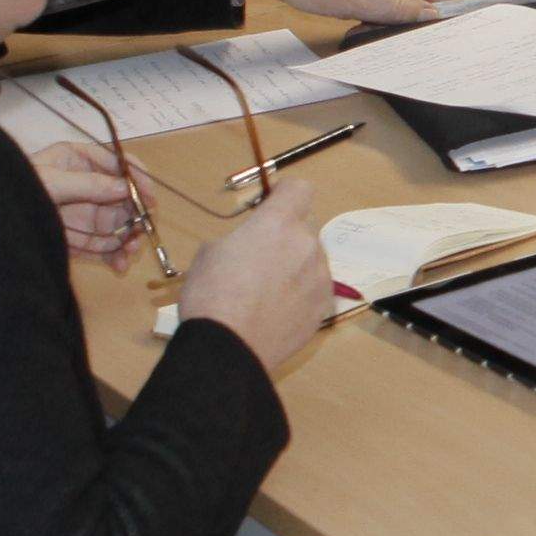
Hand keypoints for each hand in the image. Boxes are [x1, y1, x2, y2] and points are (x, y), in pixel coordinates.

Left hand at [29, 138, 147, 265]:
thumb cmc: (16, 190)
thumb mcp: (51, 182)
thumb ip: (88, 184)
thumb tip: (125, 188)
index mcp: (78, 160)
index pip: (117, 163)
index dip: (137, 177)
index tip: (150, 196)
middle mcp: (87, 185)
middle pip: (124, 197)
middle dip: (136, 216)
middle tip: (142, 232)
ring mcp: (85, 212)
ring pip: (119, 224)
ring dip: (129, 239)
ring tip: (130, 254)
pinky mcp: (81, 238)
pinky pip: (105, 246)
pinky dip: (115, 256)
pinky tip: (119, 266)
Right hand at [176, 177, 335, 371]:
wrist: (227, 346)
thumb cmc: (210, 294)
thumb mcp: (210, 251)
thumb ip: (242, 237)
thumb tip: (250, 243)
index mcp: (278, 223)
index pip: (300, 189)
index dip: (284, 194)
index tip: (270, 205)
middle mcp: (306, 244)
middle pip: (306, 225)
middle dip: (287, 232)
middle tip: (263, 254)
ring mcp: (320, 277)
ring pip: (313, 257)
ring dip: (297, 263)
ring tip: (269, 288)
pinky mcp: (324, 305)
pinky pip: (316, 287)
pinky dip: (302, 291)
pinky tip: (279, 309)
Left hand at [249, 0, 460, 26]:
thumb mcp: (357, 0)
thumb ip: (397, 7)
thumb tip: (430, 14)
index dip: (438, 2)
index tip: (421, 25)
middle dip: (408, 14)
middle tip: (386, 30)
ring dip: (389, 17)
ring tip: (364, 27)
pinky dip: (376, 13)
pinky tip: (357, 22)